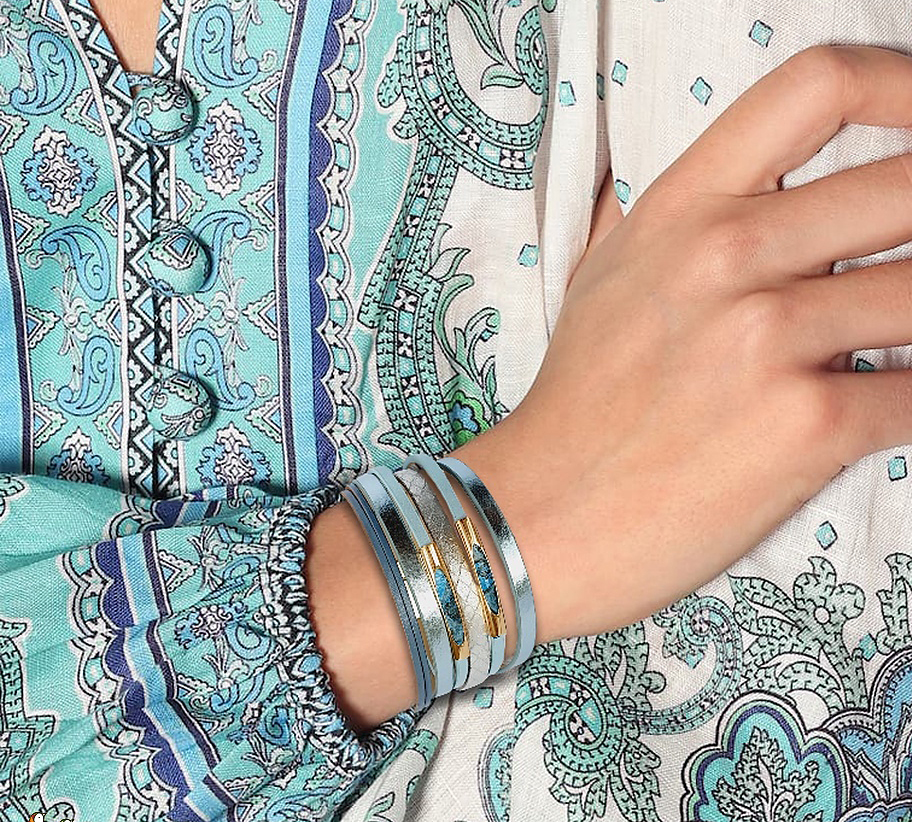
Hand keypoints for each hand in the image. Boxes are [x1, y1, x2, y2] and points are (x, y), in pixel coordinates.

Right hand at [454, 45, 911, 640]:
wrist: (544, 513)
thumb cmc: (577, 404)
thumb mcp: (600, 281)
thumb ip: (661, 220)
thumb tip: (706, 183)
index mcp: (679, 211)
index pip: (817, 88)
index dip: (907, 85)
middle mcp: (725, 256)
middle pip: (910, 182)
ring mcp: (766, 338)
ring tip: (899, 337)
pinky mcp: (807, 426)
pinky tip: (888, 407)